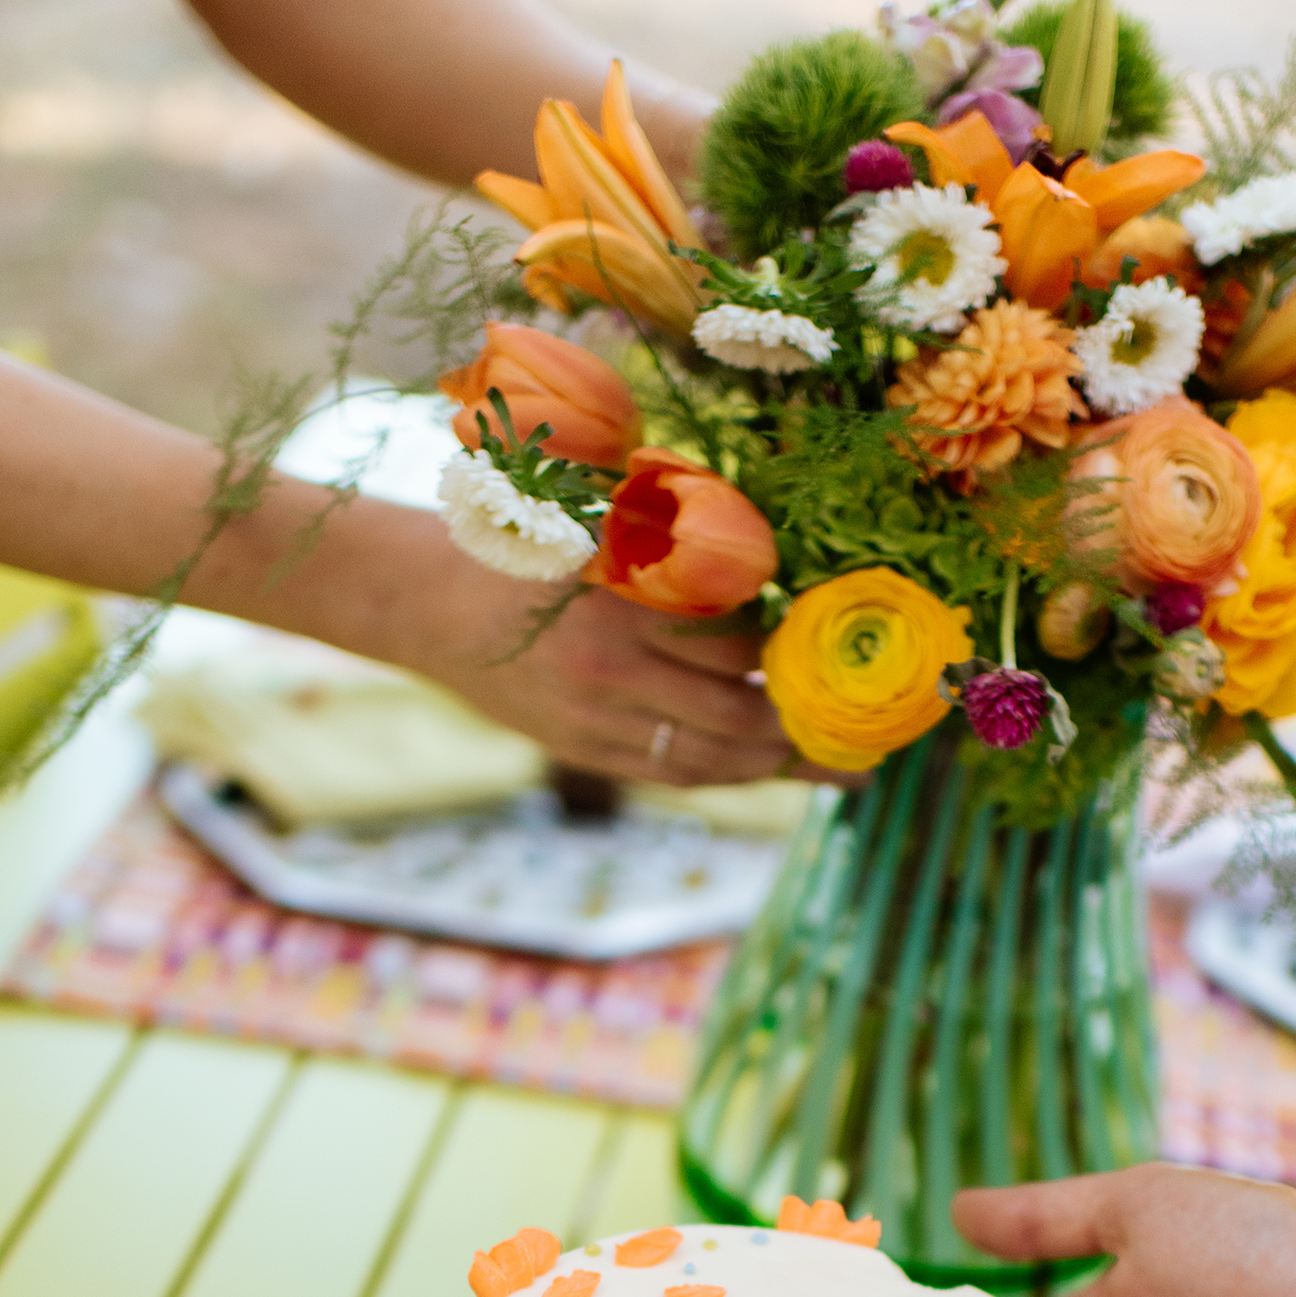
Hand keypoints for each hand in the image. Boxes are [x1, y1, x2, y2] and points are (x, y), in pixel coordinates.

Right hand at [212, 488, 846, 787]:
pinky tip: (768, 770)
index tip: (849, 645)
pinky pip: (674, 775)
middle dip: (810, 728)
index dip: (797, 648)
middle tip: (875, 734)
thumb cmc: (517, 539)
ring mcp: (595, 722)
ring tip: (840, 768)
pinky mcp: (583, 753)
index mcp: (620, 600)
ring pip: (712, 760)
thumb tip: (775, 577)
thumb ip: (677, 551)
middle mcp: (611, 671)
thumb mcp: (597, 521)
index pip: (736, 640)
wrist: (420, 601)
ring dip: (780, 766)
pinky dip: (729, 774)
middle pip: (739, 715)